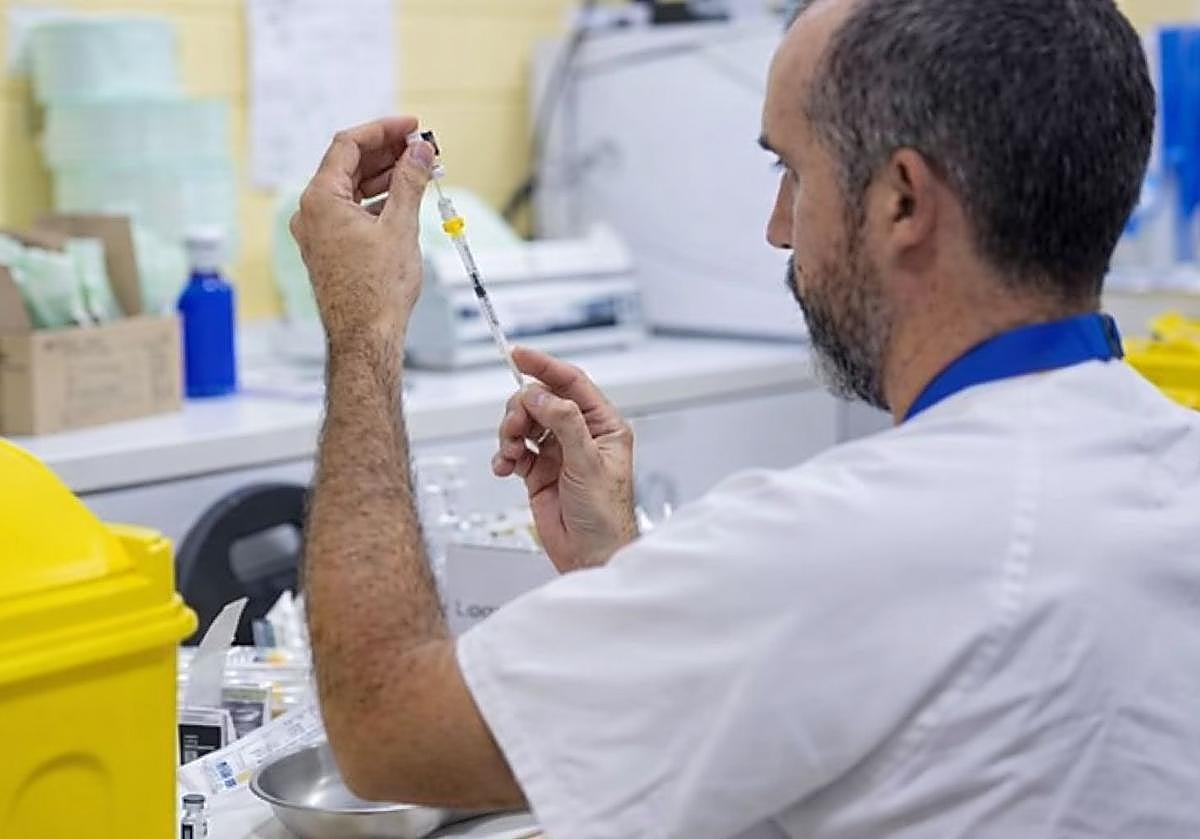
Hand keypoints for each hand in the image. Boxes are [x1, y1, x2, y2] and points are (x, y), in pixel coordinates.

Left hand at [290, 116, 434, 348]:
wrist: (365, 337)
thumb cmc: (376, 291)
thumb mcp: (400, 226)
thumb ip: (409, 181)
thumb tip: (419, 151)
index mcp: (320, 199)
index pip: (348, 145)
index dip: (383, 131)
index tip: (412, 127)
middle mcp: (312, 212)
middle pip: (349, 165)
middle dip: (388, 154)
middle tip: (421, 147)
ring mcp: (319, 232)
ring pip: (352, 189)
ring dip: (385, 177)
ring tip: (419, 171)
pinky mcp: (329, 249)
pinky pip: (352, 212)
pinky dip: (377, 201)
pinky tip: (403, 200)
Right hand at [493, 346, 637, 572]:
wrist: (591, 555)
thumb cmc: (606, 517)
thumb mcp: (589, 464)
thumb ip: (565, 426)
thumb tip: (543, 397)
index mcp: (603, 425)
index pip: (572, 383)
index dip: (544, 366)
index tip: (518, 355)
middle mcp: (579, 434)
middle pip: (540, 401)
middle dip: (521, 410)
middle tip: (515, 429)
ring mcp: (558, 452)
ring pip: (524, 423)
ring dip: (510, 434)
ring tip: (511, 454)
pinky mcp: (538, 471)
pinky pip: (514, 450)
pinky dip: (504, 456)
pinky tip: (505, 467)